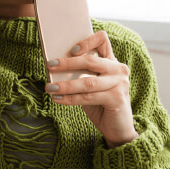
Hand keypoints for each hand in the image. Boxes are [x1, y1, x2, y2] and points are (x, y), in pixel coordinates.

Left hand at [44, 30, 138, 147]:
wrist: (118, 129)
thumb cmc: (100, 104)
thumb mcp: (90, 86)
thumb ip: (79, 75)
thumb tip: (53, 68)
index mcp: (112, 61)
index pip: (102, 39)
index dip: (86, 41)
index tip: (71, 49)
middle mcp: (118, 69)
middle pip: (90, 60)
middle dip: (67, 63)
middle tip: (49, 65)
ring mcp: (120, 83)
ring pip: (87, 82)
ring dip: (65, 85)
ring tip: (49, 87)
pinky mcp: (117, 98)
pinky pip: (88, 97)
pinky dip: (70, 99)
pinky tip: (58, 99)